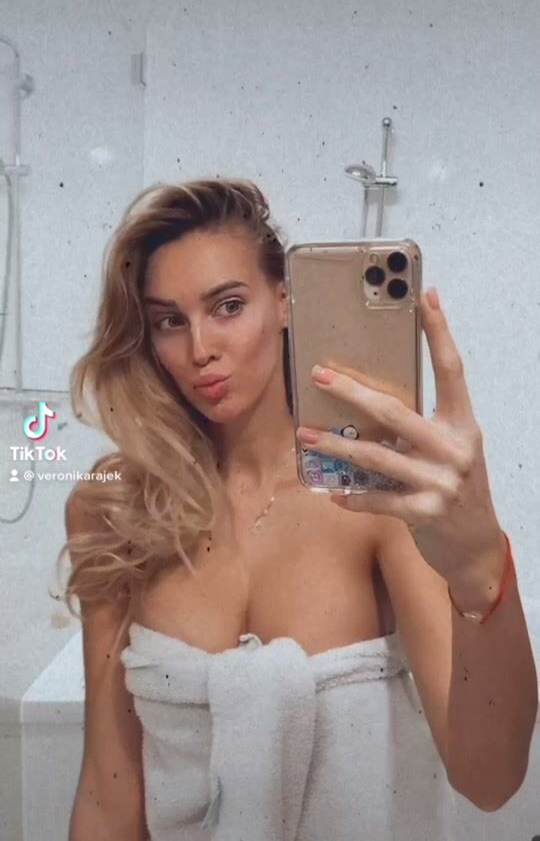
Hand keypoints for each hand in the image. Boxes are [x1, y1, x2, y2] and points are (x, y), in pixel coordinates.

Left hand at [296, 287, 503, 583]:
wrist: (476, 544)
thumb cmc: (457, 485)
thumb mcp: (451, 448)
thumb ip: (423, 424)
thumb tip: (371, 398)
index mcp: (463, 423)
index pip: (452, 370)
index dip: (439, 332)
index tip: (425, 296)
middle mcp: (455, 449)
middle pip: (396, 412)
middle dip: (353, 392)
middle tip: (320, 376)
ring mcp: (441, 483)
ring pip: (377, 456)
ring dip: (337, 445)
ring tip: (307, 434)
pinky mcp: (425, 513)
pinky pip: (378, 499)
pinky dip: (353, 495)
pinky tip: (333, 491)